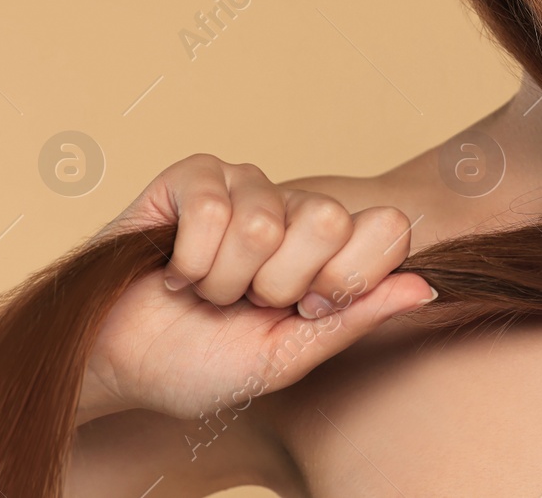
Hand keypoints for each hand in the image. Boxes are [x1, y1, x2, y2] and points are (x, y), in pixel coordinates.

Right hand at [80, 154, 436, 421]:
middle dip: (278, 284)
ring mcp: (248, 186)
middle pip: (328, 220)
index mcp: (331, 252)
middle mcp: (296, 210)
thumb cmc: (198, 364)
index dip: (346, 278)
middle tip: (248, 302)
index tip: (307, 310)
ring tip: (206, 290)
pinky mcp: (196, 176)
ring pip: (263, 221)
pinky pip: (212, 205)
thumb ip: (355, 318)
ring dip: (223, 278)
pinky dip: (187, 258)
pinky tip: (174, 271)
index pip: (387, 228)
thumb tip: (426, 287)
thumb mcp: (286, 356)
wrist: (115, 365)